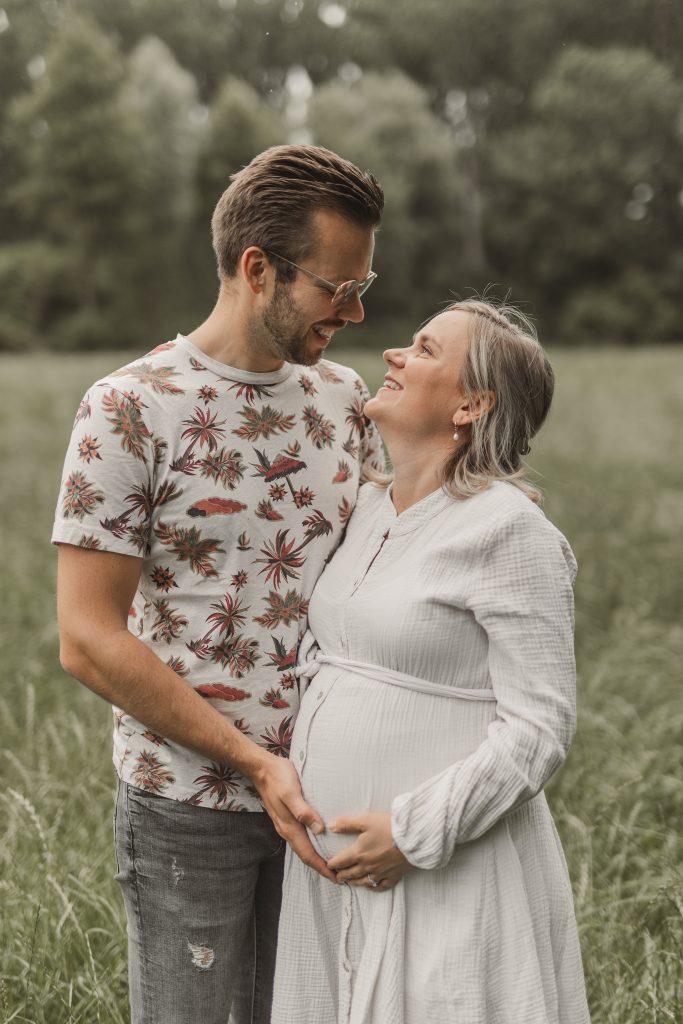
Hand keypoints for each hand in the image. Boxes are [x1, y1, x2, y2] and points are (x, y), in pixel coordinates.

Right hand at [252, 752, 335, 881]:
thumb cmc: (278, 778)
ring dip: (316, 857)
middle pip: (306, 854)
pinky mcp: (287, 817)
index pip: (307, 854)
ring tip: (331, 862)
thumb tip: (320, 829)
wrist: (262, 769)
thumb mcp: (291, 792)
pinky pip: (300, 837)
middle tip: (339, 875)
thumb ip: (304, 811)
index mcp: (289, 827)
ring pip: (303, 847)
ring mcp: (286, 824)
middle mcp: (287, 829)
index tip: (336, 878)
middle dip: (321, 867)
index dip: (322, 867)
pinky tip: (319, 841)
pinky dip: (311, 844)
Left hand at [326, 812, 411, 890]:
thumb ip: (347, 824)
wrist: (413, 837)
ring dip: (354, 882)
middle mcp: (367, 866)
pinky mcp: (393, 876)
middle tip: (336, 876)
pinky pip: (381, 886)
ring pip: (363, 882)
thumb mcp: (366, 820)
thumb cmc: (389, 827)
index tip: (328, 865)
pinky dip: (373, 888)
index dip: (332, 864)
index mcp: (359, 853)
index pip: (341, 861)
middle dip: (341, 875)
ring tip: (349, 882)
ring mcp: (381, 873)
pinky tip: (371, 887)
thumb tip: (331, 826)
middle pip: (350, 874)